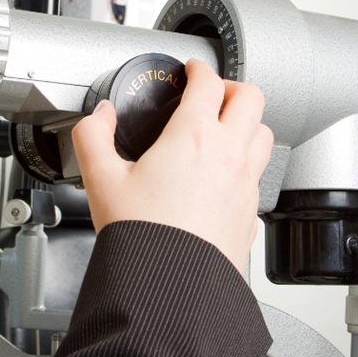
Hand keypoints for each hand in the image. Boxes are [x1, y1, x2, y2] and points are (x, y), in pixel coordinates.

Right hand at [71, 58, 273, 272]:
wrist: (169, 288)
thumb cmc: (142, 238)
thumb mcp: (101, 179)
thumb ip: (93, 136)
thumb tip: (99, 116)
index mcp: (193, 136)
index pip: (208, 82)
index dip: (199, 68)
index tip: (192, 70)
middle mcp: (229, 155)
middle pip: (251, 99)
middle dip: (232, 88)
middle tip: (214, 94)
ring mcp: (246, 184)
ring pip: (264, 135)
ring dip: (248, 124)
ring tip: (227, 129)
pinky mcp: (251, 213)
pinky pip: (259, 176)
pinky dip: (247, 165)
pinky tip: (226, 176)